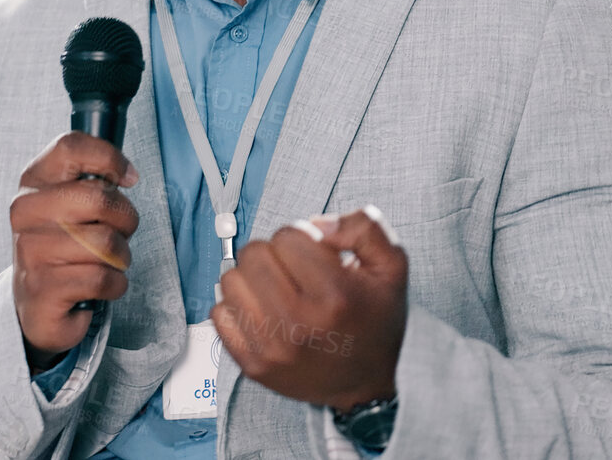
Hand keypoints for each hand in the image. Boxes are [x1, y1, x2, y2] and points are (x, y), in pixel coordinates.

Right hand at [8, 132, 140, 366]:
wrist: (38, 304)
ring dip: (121, 256)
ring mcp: (31, 250)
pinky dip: (115, 284)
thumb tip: (127, 175)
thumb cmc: (65, 246)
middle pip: (99, 197)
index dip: (109, 158)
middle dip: (125, 218)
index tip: (127, 178)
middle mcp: (25, 211)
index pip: (70, 147)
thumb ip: (93, 180)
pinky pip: (103, 278)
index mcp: (33, 182)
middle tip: (119, 232)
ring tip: (106, 262)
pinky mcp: (44, 288)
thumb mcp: (71, 204)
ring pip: (107, 242)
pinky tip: (101, 285)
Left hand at [211, 206, 406, 409]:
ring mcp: (272, 348)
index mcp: (336, 295)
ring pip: (231, 280)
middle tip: (293, 271)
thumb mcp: (392, 267)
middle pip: (253, 254)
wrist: (365, 386)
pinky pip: (220, 314)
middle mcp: (301, 324)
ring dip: (252, 278)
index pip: (287, 236)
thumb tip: (316, 224)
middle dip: (272, 254)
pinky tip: (263, 312)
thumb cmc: (375, 321)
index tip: (314, 256)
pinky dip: (237, 307)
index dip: (301, 238)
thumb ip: (363, 228)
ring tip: (277, 290)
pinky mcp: (253, 365)